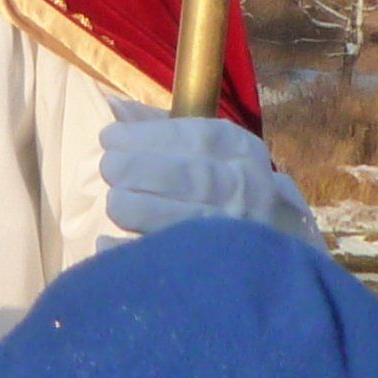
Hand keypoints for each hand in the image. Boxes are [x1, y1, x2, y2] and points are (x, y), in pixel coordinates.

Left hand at [99, 107, 319, 244]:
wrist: (271, 245)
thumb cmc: (229, 185)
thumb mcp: (212, 148)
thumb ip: (163, 128)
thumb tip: (113, 107)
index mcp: (240, 151)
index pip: (195, 137)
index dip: (145, 137)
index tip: (109, 139)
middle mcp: (243, 190)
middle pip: (188, 177)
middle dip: (135, 169)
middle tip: (110, 169)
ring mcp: (231, 233)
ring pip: (179, 219)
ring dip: (134, 208)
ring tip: (116, 201)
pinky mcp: (213, 270)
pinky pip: (165, 261)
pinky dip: (130, 251)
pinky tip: (107, 242)